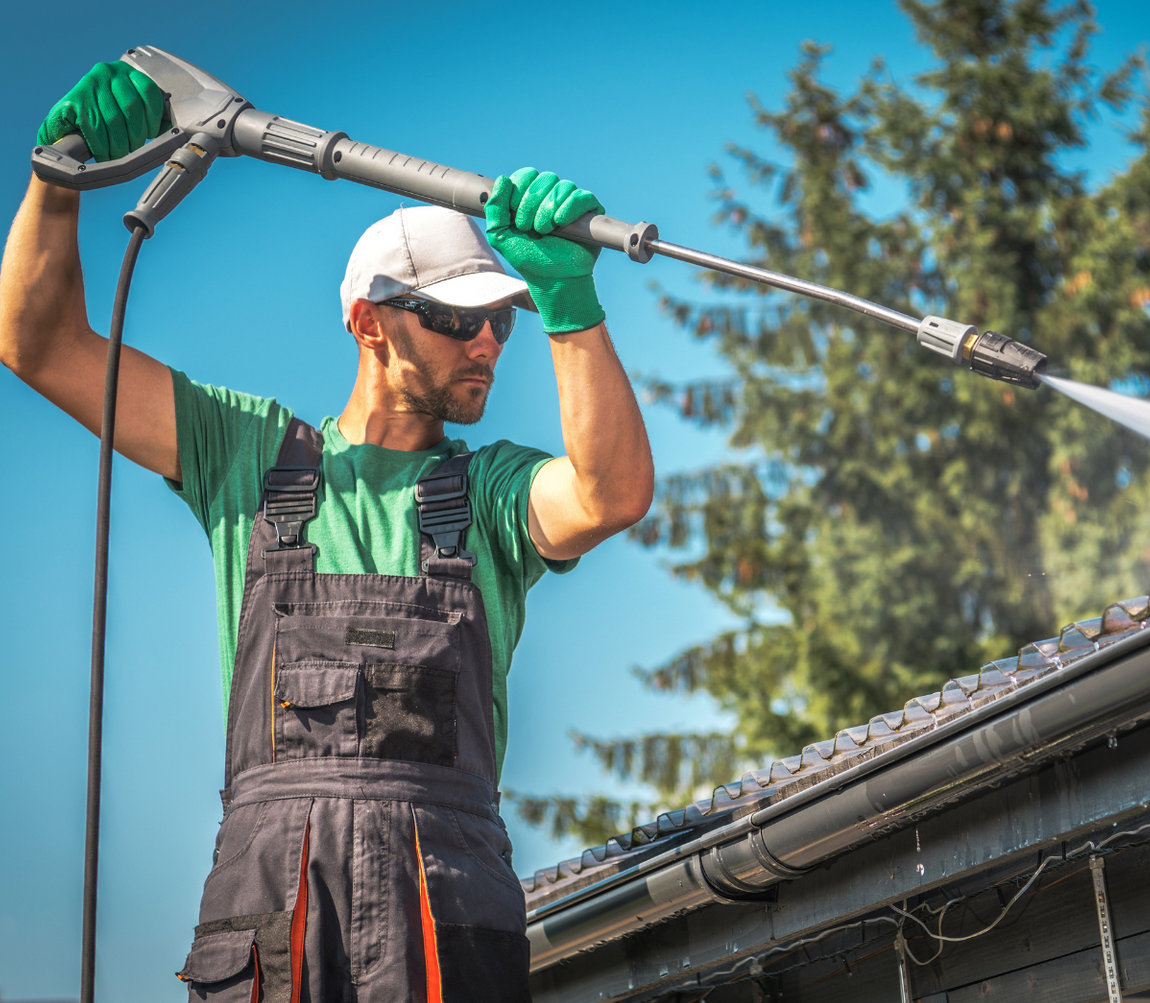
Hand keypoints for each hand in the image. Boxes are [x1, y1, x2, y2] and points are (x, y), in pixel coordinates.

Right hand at [37, 61, 164, 162]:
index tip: (151, 133)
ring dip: (118, 144)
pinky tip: (103, 153)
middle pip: (133, 108)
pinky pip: (94, 127)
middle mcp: (107, 72)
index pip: (149, 91)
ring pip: (114, 120)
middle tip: (132, 148)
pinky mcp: (73, 100)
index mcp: (126, 72)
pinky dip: (101, 146)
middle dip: (135, 135)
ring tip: (118, 154)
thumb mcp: (128, 111)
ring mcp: (89, 84)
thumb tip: (170, 127)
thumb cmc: (103, 120)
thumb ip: (148, 114)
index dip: (154, 117)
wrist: (65, 126)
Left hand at [485, 167, 606, 333]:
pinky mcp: (591, 212)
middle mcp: (552, 196)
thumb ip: (494, 209)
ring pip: (563, 186)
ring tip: (546, 231)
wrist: (553, 280)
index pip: (527, 175)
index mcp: (532, 197)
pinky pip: (582, 196)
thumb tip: (503, 179)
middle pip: (544, 178)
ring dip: (549, 209)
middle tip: (530, 228)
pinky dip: (569, 208)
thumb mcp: (500, 236)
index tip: (516, 217)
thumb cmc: (529, 259)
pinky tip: (561, 224)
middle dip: (532, 203)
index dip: (520, 190)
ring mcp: (572, 203)